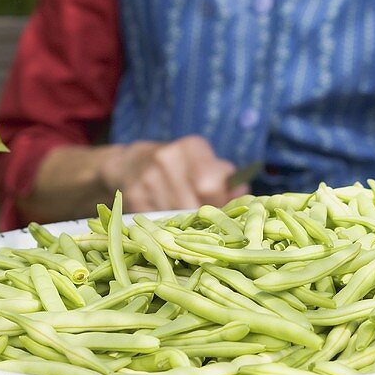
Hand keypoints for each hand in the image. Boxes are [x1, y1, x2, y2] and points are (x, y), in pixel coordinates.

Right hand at [100, 135, 248, 213]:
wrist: (131, 164)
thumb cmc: (180, 167)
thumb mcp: (204, 163)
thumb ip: (226, 179)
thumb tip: (243, 193)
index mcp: (191, 147)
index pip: (211, 184)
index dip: (220, 203)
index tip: (222, 210)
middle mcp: (167, 158)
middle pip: (194, 203)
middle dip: (204, 217)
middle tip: (206, 222)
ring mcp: (147, 178)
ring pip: (176, 217)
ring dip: (185, 225)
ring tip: (186, 221)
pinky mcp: (133, 196)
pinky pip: (157, 222)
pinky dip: (166, 227)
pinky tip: (168, 220)